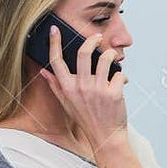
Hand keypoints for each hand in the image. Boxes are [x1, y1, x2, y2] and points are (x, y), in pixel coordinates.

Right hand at [39, 24, 127, 147]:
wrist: (106, 137)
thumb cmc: (87, 119)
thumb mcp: (67, 104)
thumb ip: (55, 86)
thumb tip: (44, 71)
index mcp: (67, 88)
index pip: (56, 61)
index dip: (54, 43)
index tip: (55, 30)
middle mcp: (81, 87)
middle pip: (82, 53)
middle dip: (91, 40)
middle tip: (97, 37)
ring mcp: (98, 90)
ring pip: (105, 59)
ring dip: (110, 54)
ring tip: (111, 57)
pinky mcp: (114, 94)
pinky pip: (120, 75)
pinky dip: (122, 76)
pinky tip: (121, 82)